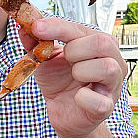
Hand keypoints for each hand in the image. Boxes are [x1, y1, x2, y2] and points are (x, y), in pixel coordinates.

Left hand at [23, 17, 125, 137]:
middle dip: (75, 50)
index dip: (58, 27)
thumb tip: (25, 25)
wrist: (63, 112)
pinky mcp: (106, 107)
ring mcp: (112, 85)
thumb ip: (36, 41)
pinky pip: (99, 101)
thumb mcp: (46, 58)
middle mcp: (112, 61)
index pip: (81, 29)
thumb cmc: (60, 81)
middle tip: (65, 59)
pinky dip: (83, 98)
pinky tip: (76, 97)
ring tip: (73, 77)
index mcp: (98, 45)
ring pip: (107, 68)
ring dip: (81, 71)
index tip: (36, 27)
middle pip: (102, 43)